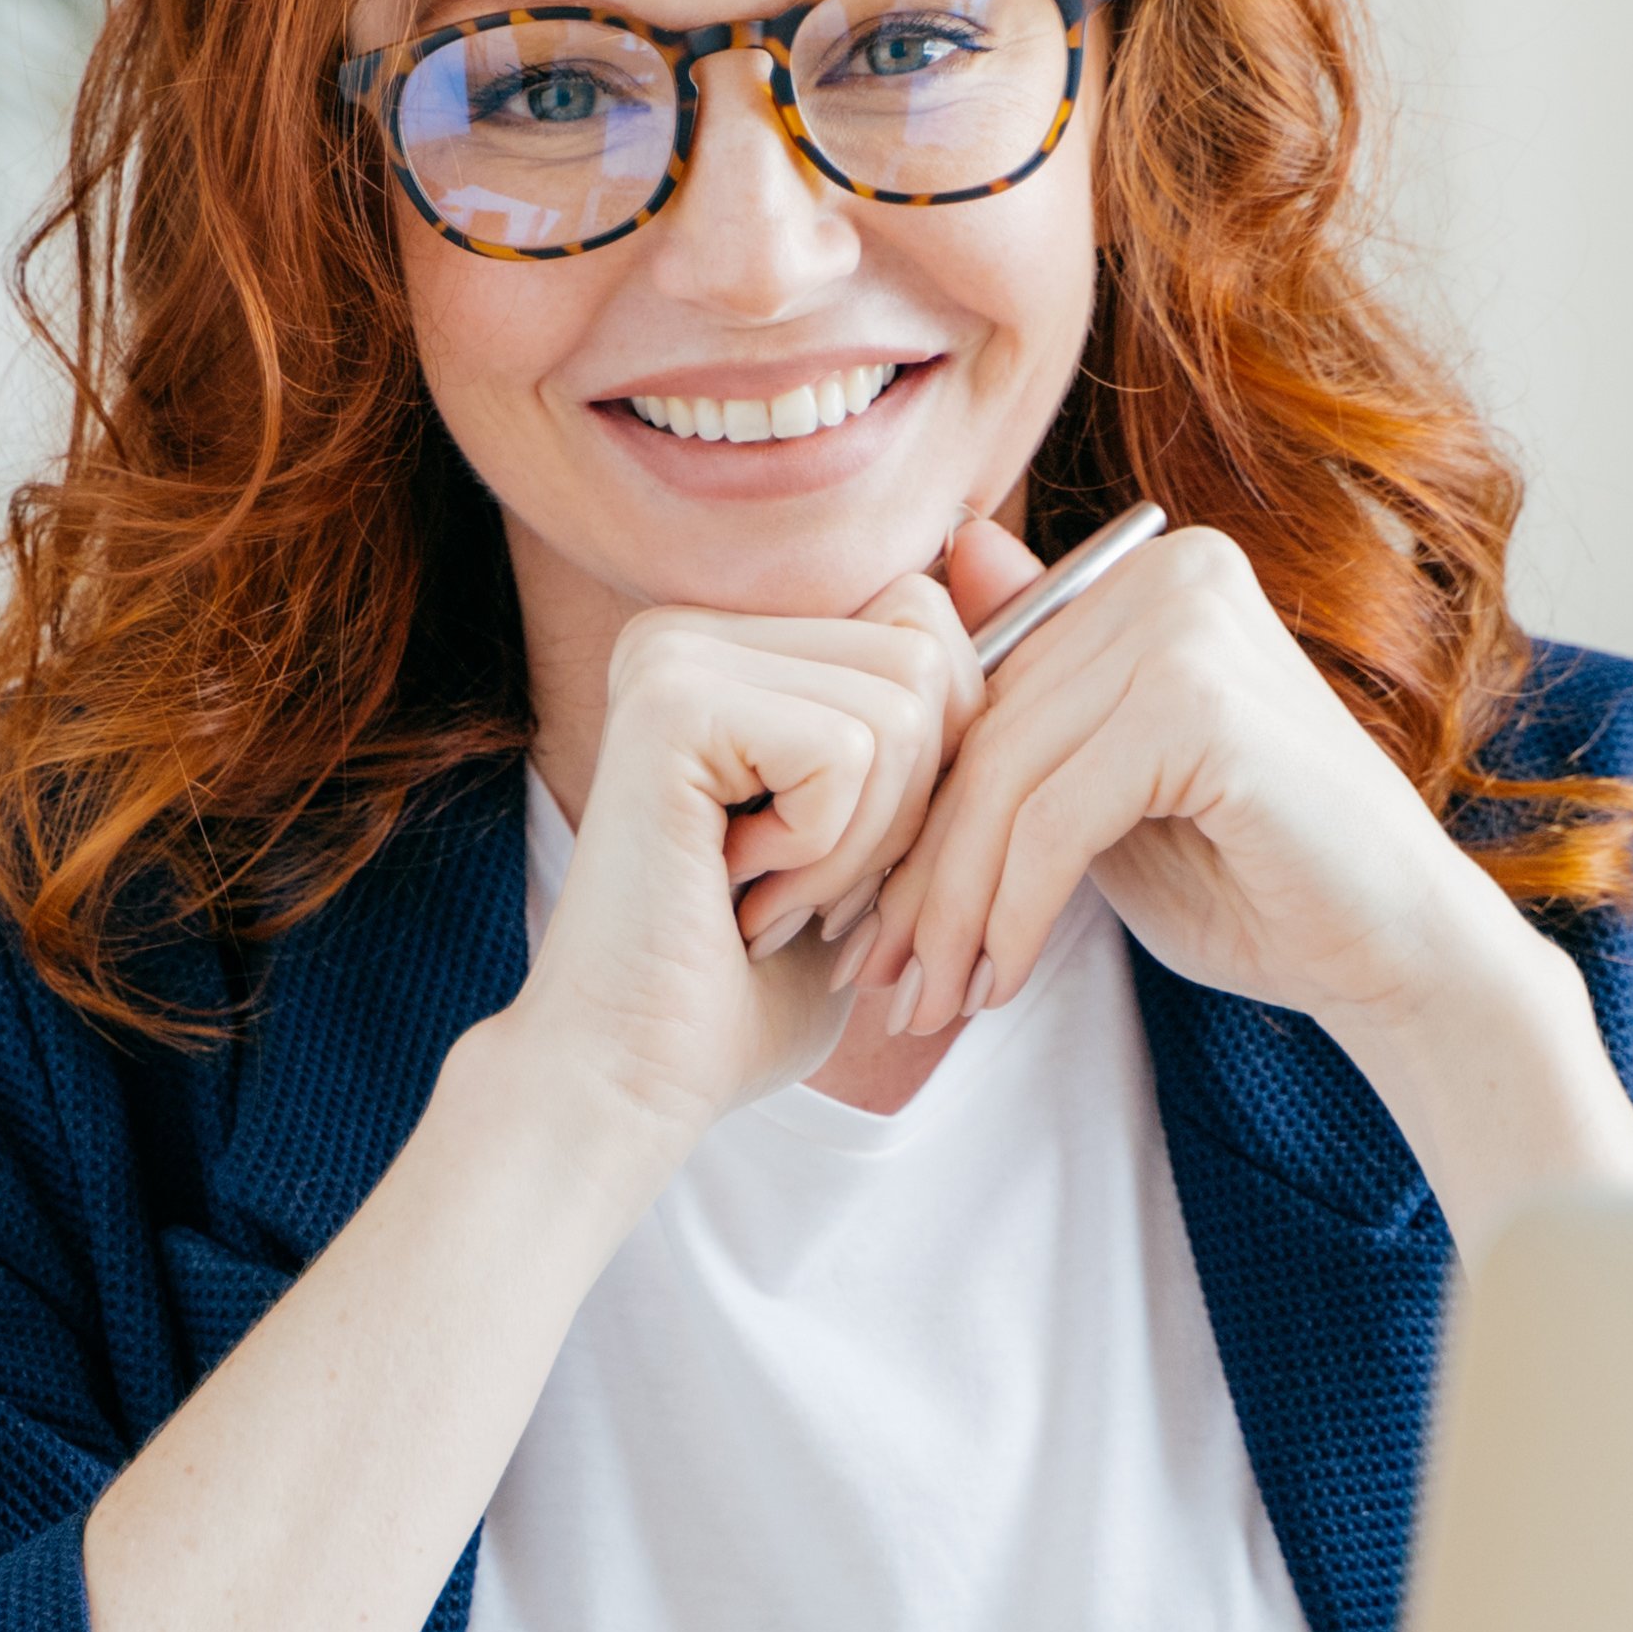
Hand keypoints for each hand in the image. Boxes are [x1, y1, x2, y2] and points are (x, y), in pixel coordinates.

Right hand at [504, 572, 975, 1144]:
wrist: (631, 1079)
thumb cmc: (750, 985)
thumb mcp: (870, 839)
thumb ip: (927, 715)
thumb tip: (1001, 552)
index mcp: (730, 645)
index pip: (925, 622)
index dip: (934, 763)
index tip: (838, 860)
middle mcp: (690, 630)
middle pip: (925, 655)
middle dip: (907, 806)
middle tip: (804, 888)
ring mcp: (672, 657)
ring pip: (900, 708)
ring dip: (862, 843)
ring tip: (768, 898)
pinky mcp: (670, 705)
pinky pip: (849, 752)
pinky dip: (823, 854)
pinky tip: (738, 895)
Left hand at [853, 515, 1632, 1240]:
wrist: (1401, 954)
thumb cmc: (1256, 880)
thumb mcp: (1105, 799)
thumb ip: (1028, 725)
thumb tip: (920, 623)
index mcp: (1151, 577)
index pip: (984, 689)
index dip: (912, 811)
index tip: (863, 916)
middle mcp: (1171, 575)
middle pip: (984, 734)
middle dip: (917, 872)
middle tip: (874, 976)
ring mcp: (1191, 628)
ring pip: (1004, 783)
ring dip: (952, 911)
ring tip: (927, 1001)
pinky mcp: (1202, 707)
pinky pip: (1054, 821)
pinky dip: (1012, 913)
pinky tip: (999, 981)